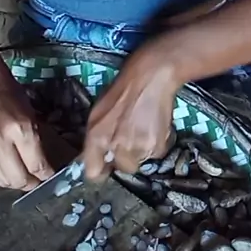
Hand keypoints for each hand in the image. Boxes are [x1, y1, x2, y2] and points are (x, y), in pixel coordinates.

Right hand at [0, 68, 52, 190]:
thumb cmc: (12, 97)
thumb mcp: (32, 117)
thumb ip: (37, 144)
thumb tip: (43, 169)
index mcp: (21, 130)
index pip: (36, 165)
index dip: (45, 175)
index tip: (49, 176)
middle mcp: (0, 141)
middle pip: (18, 179)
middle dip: (31, 183)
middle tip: (37, 180)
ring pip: (3, 180)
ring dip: (16, 182)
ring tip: (23, 176)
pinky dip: (1, 174)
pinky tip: (8, 167)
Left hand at [83, 41, 179, 179]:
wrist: (150, 77)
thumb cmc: (121, 90)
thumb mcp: (98, 112)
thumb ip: (95, 138)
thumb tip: (97, 157)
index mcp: (97, 136)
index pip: (93, 173)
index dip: (100, 170)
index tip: (105, 165)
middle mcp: (116, 146)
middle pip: (121, 168)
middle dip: (125, 157)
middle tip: (129, 138)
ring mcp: (138, 148)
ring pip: (139, 162)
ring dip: (140, 150)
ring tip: (142, 128)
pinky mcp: (157, 147)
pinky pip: (154, 155)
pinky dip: (155, 144)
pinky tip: (153, 126)